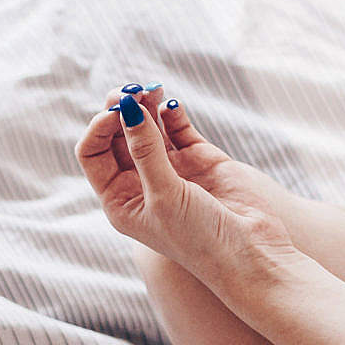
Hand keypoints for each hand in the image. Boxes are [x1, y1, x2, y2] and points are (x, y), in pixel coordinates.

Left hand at [76, 87, 298, 290]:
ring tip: (150, 89)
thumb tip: (126, 106)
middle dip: (121, 111)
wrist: (250, 255)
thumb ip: (144, 149)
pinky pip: (177, 127)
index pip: (94, 155)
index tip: (115, 111)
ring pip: (148, 127)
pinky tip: (170, 105)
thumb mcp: (163, 195)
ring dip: (145, 105)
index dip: (98, 129)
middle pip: (118, 135)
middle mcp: (141, 183)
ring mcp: (170, 169)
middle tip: (130, 91)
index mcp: (120, 201)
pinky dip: (171, 113)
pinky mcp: (199, 159)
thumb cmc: (199, 239)